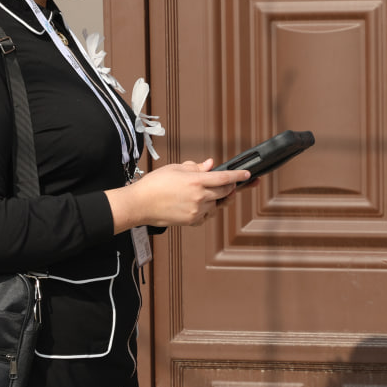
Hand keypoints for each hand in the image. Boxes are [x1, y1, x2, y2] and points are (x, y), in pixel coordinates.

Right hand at [107, 159, 249, 229]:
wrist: (140, 205)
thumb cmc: (154, 185)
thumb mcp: (175, 168)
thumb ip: (196, 167)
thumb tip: (210, 165)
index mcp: (196, 181)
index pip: (224, 178)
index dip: (238, 176)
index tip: (247, 175)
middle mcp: (199, 197)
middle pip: (225, 192)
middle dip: (230, 186)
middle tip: (232, 183)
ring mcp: (197, 211)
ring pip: (217, 204)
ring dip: (218, 198)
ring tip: (209, 192)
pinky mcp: (192, 221)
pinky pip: (208, 215)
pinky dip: (208, 209)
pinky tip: (200, 204)